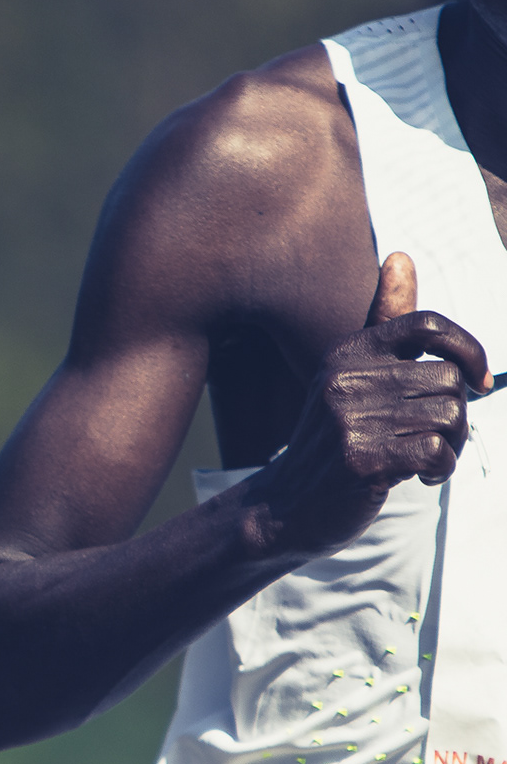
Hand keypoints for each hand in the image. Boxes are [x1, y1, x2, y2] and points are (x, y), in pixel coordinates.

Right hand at [252, 252, 489, 556]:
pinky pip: (437, 450)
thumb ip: (384, 324)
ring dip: (451, 444)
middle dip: (457, 414)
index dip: (467, 348)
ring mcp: (348, 419)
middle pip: (447, 380)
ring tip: (424, 457)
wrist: (286, 505)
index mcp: (347, 354)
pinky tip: (421, 476)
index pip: (426, 325)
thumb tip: (400, 257)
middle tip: (434, 437)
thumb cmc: (335, 440)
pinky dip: (440, 468)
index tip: (476, 379)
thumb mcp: (353, 378)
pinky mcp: (359, 459)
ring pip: (449, 416)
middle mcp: (344, 380)